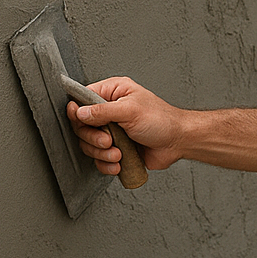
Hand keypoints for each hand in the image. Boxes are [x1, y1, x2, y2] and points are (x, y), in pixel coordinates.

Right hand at [65, 77, 184, 174]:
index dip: (77, 113)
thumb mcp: (130, 111)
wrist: (178, 142)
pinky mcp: (115, 148)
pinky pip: (99, 159)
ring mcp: (111, 130)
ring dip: (101, 153)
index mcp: (113, 93)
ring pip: (88, 145)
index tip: (80, 121)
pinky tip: (119, 163)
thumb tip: (80, 112)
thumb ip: (102, 111)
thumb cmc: (162, 120)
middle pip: (81, 126)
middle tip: (109, 141)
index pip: (82, 100)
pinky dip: (107, 164)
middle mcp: (109, 111)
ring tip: (118, 153)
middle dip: (93, 138)